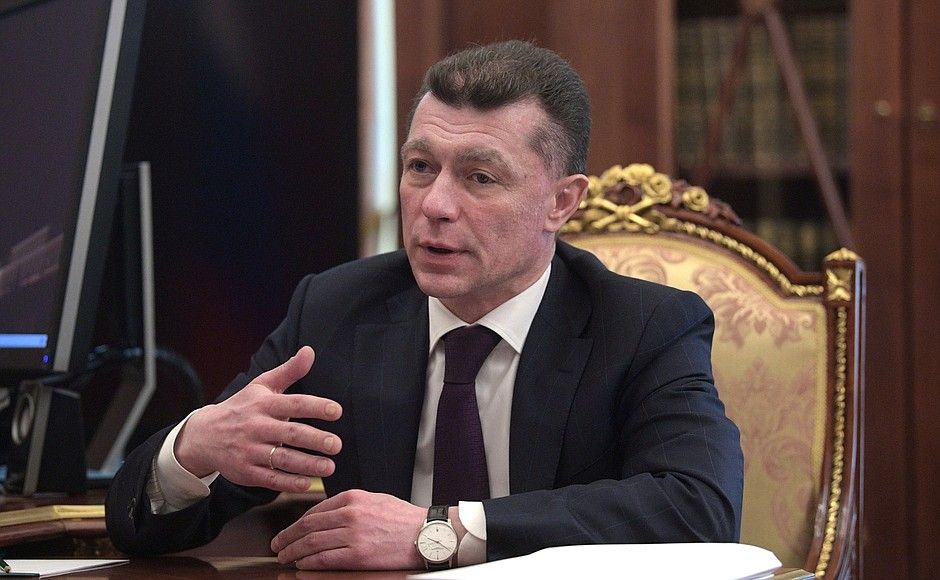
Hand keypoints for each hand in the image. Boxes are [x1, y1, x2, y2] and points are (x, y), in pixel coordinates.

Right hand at [174, 346, 342, 492]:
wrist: (203, 435)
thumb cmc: (242, 407)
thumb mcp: (261, 385)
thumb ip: (289, 371)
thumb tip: (310, 350)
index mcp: (263, 404)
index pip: (293, 403)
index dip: (315, 407)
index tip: (337, 411)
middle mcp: (256, 426)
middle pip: (289, 434)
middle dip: (315, 440)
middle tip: (336, 444)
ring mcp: (249, 450)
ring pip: (281, 459)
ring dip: (307, 464)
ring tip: (329, 466)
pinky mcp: (245, 471)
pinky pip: (269, 479)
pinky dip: (288, 482)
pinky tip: (307, 483)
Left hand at [270, 489, 426, 569]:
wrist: (427, 534)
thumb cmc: (405, 520)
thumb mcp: (376, 500)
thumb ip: (352, 505)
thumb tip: (328, 515)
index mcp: (353, 497)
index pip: (315, 510)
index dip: (296, 522)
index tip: (288, 530)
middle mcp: (350, 513)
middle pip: (308, 526)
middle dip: (287, 536)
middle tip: (277, 544)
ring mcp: (353, 535)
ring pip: (312, 543)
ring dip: (293, 551)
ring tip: (284, 556)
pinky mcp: (358, 555)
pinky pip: (324, 559)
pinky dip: (308, 562)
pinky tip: (301, 564)